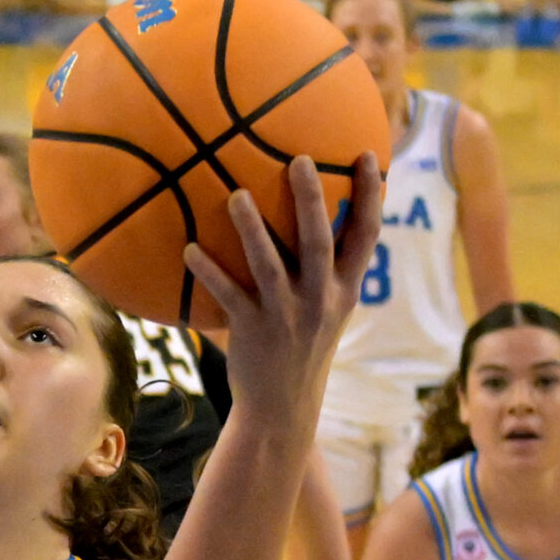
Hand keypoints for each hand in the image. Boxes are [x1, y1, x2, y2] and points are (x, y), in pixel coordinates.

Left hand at [181, 153, 382, 435]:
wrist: (284, 404)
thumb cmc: (304, 343)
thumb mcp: (328, 308)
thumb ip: (327, 267)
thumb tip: (316, 213)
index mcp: (344, 289)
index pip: (366, 236)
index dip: (370, 195)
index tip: (367, 155)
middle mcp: (320, 299)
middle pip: (319, 241)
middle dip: (311, 200)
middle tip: (299, 160)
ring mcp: (287, 315)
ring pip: (269, 265)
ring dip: (251, 228)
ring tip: (236, 195)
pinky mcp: (252, 330)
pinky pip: (228, 295)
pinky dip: (209, 271)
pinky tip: (189, 249)